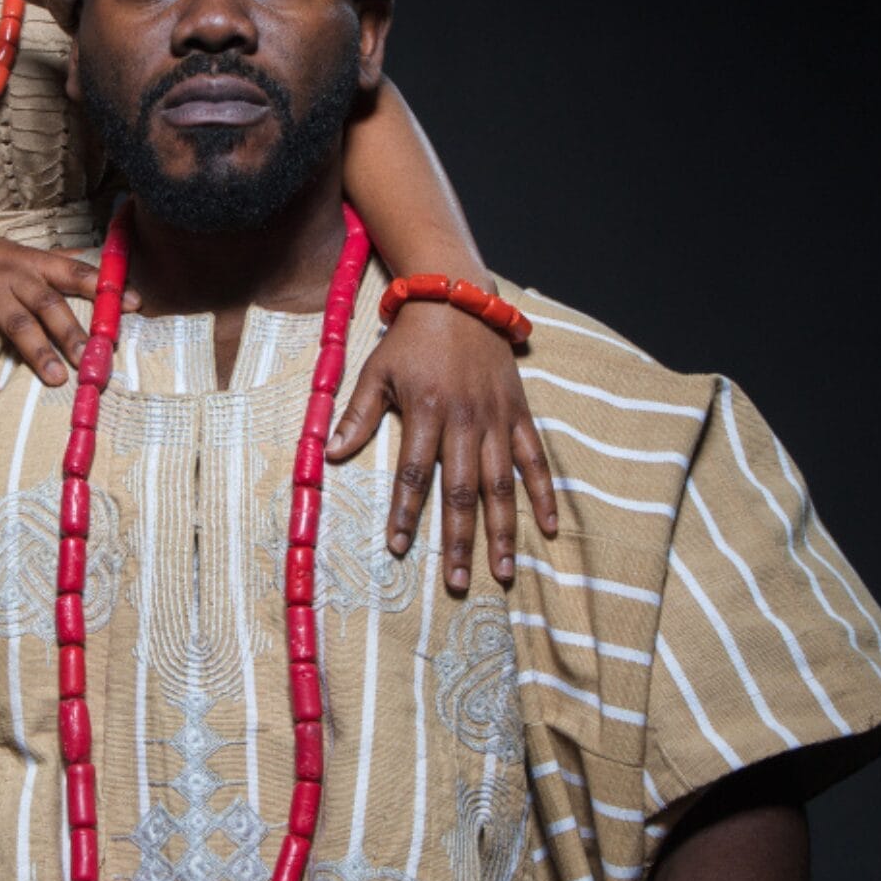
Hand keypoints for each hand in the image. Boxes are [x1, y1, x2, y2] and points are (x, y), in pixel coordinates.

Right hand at [0, 230, 133, 400]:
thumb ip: (45, 261)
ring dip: (39, 354)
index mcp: (28, 260)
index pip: (74, 271)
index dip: (105, 288)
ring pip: (18, 324)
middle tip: (96, 360)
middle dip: (75, 333)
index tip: (134, 305)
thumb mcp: (9, 250)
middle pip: (49, 304)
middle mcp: (10, 274)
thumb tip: (85, 259)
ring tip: (58, 380)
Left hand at [325, 299, 557, 590]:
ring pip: (501, 483)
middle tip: (455, 581)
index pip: (413, 472)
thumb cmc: (410, 340)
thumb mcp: (376, 371)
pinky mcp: (519, 413)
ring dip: (503, 529)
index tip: (398, 548)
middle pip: (461, 490)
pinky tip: (551, 527)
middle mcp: (464, 420)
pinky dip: (545, 493)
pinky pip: (535, 459)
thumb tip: (330, 454)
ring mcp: (496, 419)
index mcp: (425, 411)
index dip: (405, 512)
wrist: (457, 299)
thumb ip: (357, 415)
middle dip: (457, 539)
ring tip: (503, 570)